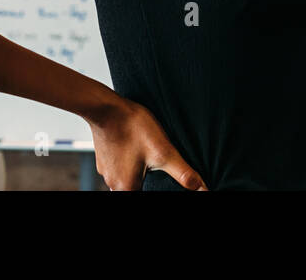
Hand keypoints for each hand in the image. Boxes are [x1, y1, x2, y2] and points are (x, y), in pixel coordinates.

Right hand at [87, 96, 206, 190]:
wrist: (107, 108)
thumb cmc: (132, 128)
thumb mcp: (163, 151)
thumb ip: (182, 172)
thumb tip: (201, 187)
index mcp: (126, 188)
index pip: (147, 197)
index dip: (157, 190)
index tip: (158, 179)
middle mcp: (113, 184)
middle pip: (136, 188)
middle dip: (150, 181)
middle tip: (155, 166)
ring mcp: (106, 170)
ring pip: (128, 178)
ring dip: (139, 171)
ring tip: (147, 155)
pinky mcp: (104, 158)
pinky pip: (120, 165)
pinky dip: (130, 160)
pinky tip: (136, 147)